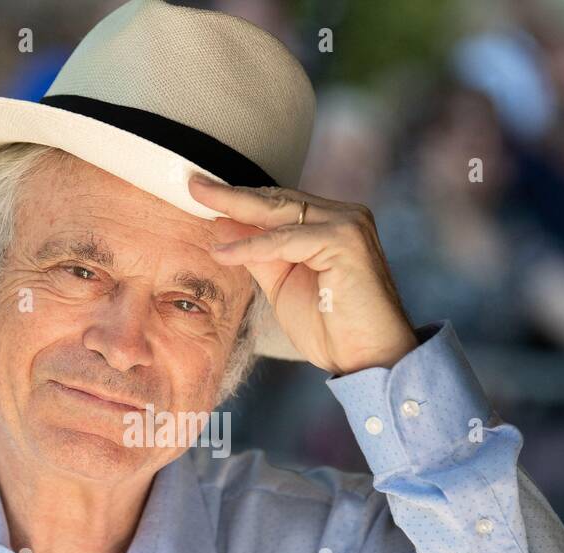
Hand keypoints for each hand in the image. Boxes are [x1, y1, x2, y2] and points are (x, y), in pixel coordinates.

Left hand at [189, 174, 417, 374]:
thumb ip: (257, 255)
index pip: (279, 204)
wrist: (369, 358)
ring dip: (236, 208)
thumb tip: (222, 226)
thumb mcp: (282, 284)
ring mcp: (347, 224)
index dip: (240, 199)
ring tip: (199, 202)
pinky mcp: (345, 240)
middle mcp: (344, 215)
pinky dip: (252, 246)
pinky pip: (286, 240)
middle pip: (277, 200)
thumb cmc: (331, 328)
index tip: (202, 192)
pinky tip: (223, 253)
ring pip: (280, 213)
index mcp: (331, 223)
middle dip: (231, 193)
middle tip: (194, 183)